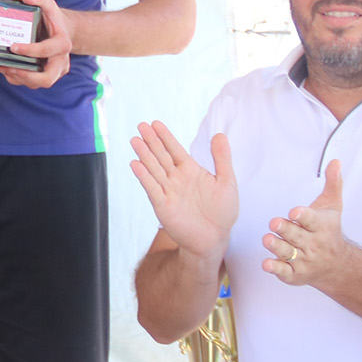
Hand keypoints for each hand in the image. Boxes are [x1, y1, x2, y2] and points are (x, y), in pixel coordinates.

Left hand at [0, 0, 72, 89]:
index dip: (29, 51)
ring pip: (38, 84)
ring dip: (19, 78)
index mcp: (62, 44)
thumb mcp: (49, 4)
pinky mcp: (47, 75)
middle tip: (8, 67)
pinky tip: (7, 71)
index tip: (12, 47)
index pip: (47, 51)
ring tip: (3, 68)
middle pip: (47, 78)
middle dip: (26, 75)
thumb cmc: (54, 19)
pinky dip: (18, 79)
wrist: (63, 31)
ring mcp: (55, 71)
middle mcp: (61, 61)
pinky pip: (32, 83)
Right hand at [129, 123, 237, 261]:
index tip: (155, 123)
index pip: (174, 149)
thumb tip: (219, 134)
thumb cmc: (222, 212)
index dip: (165, 137)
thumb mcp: (227, 182)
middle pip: (161, 156)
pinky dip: (144, 176)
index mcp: (190, 170)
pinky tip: (135, 164)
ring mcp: (168, 191)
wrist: (215, 238)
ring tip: (135, 140)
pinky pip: (152, 188)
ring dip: (144, 155)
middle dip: (151, 141)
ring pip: (154, 169)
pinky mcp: (162, 205)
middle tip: (141, 125)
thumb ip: (222, 159)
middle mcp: (176, 178)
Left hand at [264, 160, 347, 286]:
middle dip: (285, 230)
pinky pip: (285, 272)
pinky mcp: (295, 274)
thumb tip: (336, 161)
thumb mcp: (332, 206)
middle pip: (296, 236)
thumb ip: (332, 184)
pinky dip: (276, 269)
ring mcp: (303, 260)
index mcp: (320, 226)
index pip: (311, 220)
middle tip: (274, 223)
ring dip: (277, 247)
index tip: (294, 212)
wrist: (338, 265)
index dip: (303, 216)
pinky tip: (266, 264)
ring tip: (267, 240)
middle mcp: (312, 244)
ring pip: (288, 253)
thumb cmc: (329, 231)